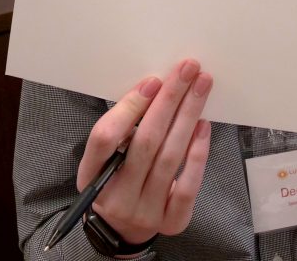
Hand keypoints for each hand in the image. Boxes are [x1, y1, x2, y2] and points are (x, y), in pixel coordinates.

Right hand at [77, 59, 212, 244]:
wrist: (125, 228)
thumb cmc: (116, 179)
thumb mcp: (105, 157)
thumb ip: (122, 128)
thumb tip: (154, 87)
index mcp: (92, 175)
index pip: (105, 139)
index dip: (130, 107)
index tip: (154, 80)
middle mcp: (117, 197)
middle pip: (146, 142)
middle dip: (169, 100)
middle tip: (188, 69)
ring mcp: (146, 212)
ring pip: (169, 158)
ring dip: (188, 116)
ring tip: (201, 86)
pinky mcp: (173, 222)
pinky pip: (188, 186)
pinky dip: (198, 154)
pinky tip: (204, 126)